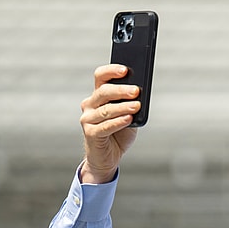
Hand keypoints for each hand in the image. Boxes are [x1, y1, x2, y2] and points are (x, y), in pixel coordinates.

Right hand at [79, 64, 140, 183]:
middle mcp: (90, 105)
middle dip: (121, 90)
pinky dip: (118, 121)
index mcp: (98, 96)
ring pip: (106, 109)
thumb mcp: (129, 115)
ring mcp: (88, 119)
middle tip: (136, 90)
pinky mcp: (90, 134)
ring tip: (137, 105)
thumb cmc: (119, 133)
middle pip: (103, 92)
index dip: (111, 71)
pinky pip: (105, 126)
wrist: (109, 157)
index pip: (100, 77)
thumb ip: (132, 105)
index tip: (126, 69)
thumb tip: (141, 95)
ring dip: (123, 107)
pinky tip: (129, 118)